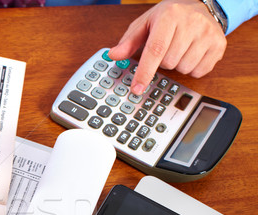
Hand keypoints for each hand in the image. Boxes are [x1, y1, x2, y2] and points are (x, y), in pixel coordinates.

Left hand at [108, 0, 226, 94]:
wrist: (200, 6)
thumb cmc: (169, 17)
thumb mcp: (145, 24)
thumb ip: (128, 42)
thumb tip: (113, 55)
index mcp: (170, 16)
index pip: (155, 50)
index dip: (144, 72)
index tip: (136, 88)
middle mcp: (191, 23)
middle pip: (169, 62)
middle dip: (163, 62)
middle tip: (167, 47)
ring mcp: (208, 34)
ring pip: (184, 68)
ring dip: (177, 65)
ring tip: (180, 48)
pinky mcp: (219, 45)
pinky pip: (199, 71)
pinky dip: (192, 68)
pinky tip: (191, 53)